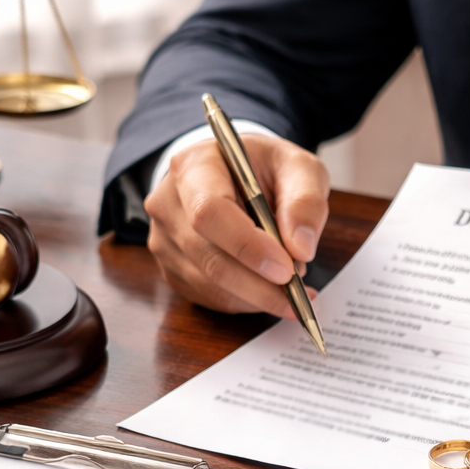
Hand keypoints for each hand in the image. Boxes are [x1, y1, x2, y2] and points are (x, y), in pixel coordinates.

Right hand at [143, 134, 329, 315]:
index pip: (209, 212)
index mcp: (193, 166)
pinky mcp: (172, 269)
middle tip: (300, 290)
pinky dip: (247, 301)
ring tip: (292, 286)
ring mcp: (164, 240)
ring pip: (212, 286)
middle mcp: (168, 204)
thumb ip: (305, 201)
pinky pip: (211, 298)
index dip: (248, 246)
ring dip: (258, 296)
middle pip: (211, 259)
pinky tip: (269, 288)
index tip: (287, 269)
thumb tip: (301, 248)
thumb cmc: (263, 168)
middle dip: (261, 285)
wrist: (233, 175)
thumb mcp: (297, 167)